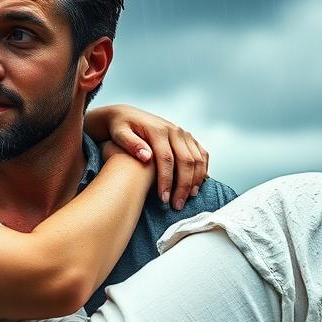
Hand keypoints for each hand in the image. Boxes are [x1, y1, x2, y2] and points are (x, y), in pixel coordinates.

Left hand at [85, 104, 208, 209]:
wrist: (126, 115)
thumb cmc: (120, 128)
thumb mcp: (119, 134)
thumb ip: (130, 144)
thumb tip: (146, 157)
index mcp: (158, 130)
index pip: (166, 159)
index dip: (166, 180)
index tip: (163, 199)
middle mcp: (174, 130)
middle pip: (186, 161)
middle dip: (183, 185)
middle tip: (177, 205)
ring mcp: (183, 133)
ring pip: (197, 158)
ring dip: (195, 180)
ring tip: (188, 198)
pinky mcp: (187, 137)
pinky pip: (201, 153)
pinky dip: (203, 169)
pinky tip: (198, 184)